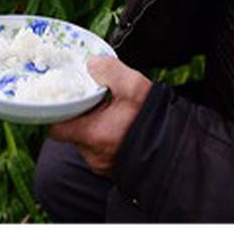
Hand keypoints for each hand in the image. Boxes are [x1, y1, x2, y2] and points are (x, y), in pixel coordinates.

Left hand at [48, 56, 152, 175]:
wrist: (178, 152)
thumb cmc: (157, 122)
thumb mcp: (135, 88)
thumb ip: (111, 71)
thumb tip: (92, 63)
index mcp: (93, 135)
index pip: (55, 127)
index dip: (56, 112)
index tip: (65, 99)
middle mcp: (93, 155)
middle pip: (70, 133)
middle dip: (78, 116)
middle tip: (91, 102)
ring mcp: (102, 165)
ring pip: (85, 142)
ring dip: (92, 127)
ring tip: (107, 112)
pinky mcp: (112, 170)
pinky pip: (99, 151)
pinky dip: (103, 138)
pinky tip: (117, 127)